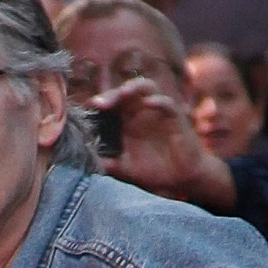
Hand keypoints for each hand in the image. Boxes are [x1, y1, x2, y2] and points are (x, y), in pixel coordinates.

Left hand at [88, 78, 236, 211]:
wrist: (182, 180)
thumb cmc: (155, 171)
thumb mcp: (126, 169)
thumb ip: (108, 165)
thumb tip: (86, 166)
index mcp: (129, 120)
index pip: (113, 103)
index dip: (101, 102)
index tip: (88, 109)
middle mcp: (142, 112)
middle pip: (127, 91)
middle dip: (113, 93)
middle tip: (100, 103)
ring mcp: (159, 113)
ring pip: (148, 87)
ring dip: (135, 87)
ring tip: (123, 93)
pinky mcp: (176, 119)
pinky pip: (168, 104)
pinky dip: (159, 101)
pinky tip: (148, 103)